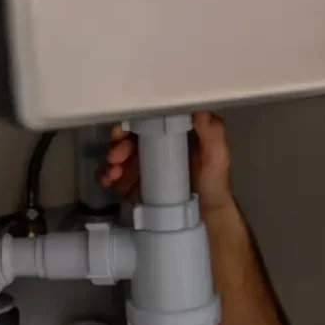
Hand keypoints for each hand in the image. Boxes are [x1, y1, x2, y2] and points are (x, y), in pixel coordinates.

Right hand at [100, 111, 234, 216]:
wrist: (205, 216)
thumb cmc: (213, 181)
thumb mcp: (217, 155)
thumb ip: (213, 132)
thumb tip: (199, 109)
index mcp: (172, 132)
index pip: (148, 118)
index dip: (135, 120)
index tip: (127, 128)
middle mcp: (154, 144)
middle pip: (128, 134)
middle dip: (118, 141)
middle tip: (117, 155)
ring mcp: (141, 163)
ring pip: (117, 153)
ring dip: (111, 158)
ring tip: (114, 170)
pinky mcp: (132, 181)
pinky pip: (113, 174)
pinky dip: (106, 175)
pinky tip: (108, 180)